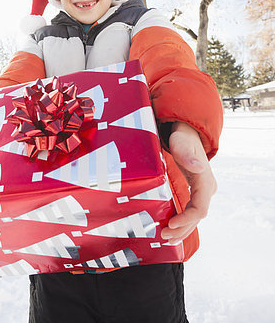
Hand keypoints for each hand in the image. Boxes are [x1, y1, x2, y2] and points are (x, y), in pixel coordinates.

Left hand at [161, 122, 216, 244]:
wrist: (187, 132)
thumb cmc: (183, 137)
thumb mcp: (182, 143)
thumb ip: (188, 155)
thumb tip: (199, 167)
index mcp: (205, 181)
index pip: (200, 208)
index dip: (186, 219)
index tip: (171, 223)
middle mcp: (207, 189)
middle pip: (197, 217)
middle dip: (182, 229)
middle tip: (164, 236)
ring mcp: (203, 191)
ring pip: (195, 217)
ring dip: (183, 230)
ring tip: (168, 239)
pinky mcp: (196, 192)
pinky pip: (192, 211)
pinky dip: (184, 223)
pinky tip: (173, 230)